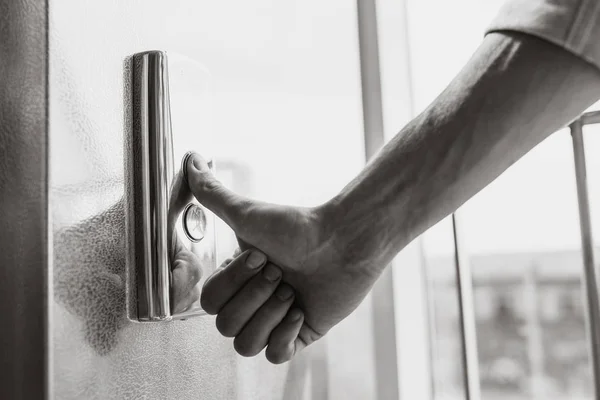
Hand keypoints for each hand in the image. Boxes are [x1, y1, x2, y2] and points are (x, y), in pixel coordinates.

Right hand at [187, 153, 380, 362]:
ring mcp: (276, 320)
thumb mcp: (248, 213)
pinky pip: (275, 356)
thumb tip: (191, 160)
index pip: (210, 303)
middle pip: (224, 326)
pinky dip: (286, 335)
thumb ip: (213, 194)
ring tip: (292, 293)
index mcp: (238, 279)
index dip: (233, 283)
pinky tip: (302, 311)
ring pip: (246, 345)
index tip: (262, 257)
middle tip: (281, 274)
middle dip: (254, 298)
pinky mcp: (300, 336)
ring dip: (269, 316)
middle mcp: (253, 301)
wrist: (343, 241)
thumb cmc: (299, 226)